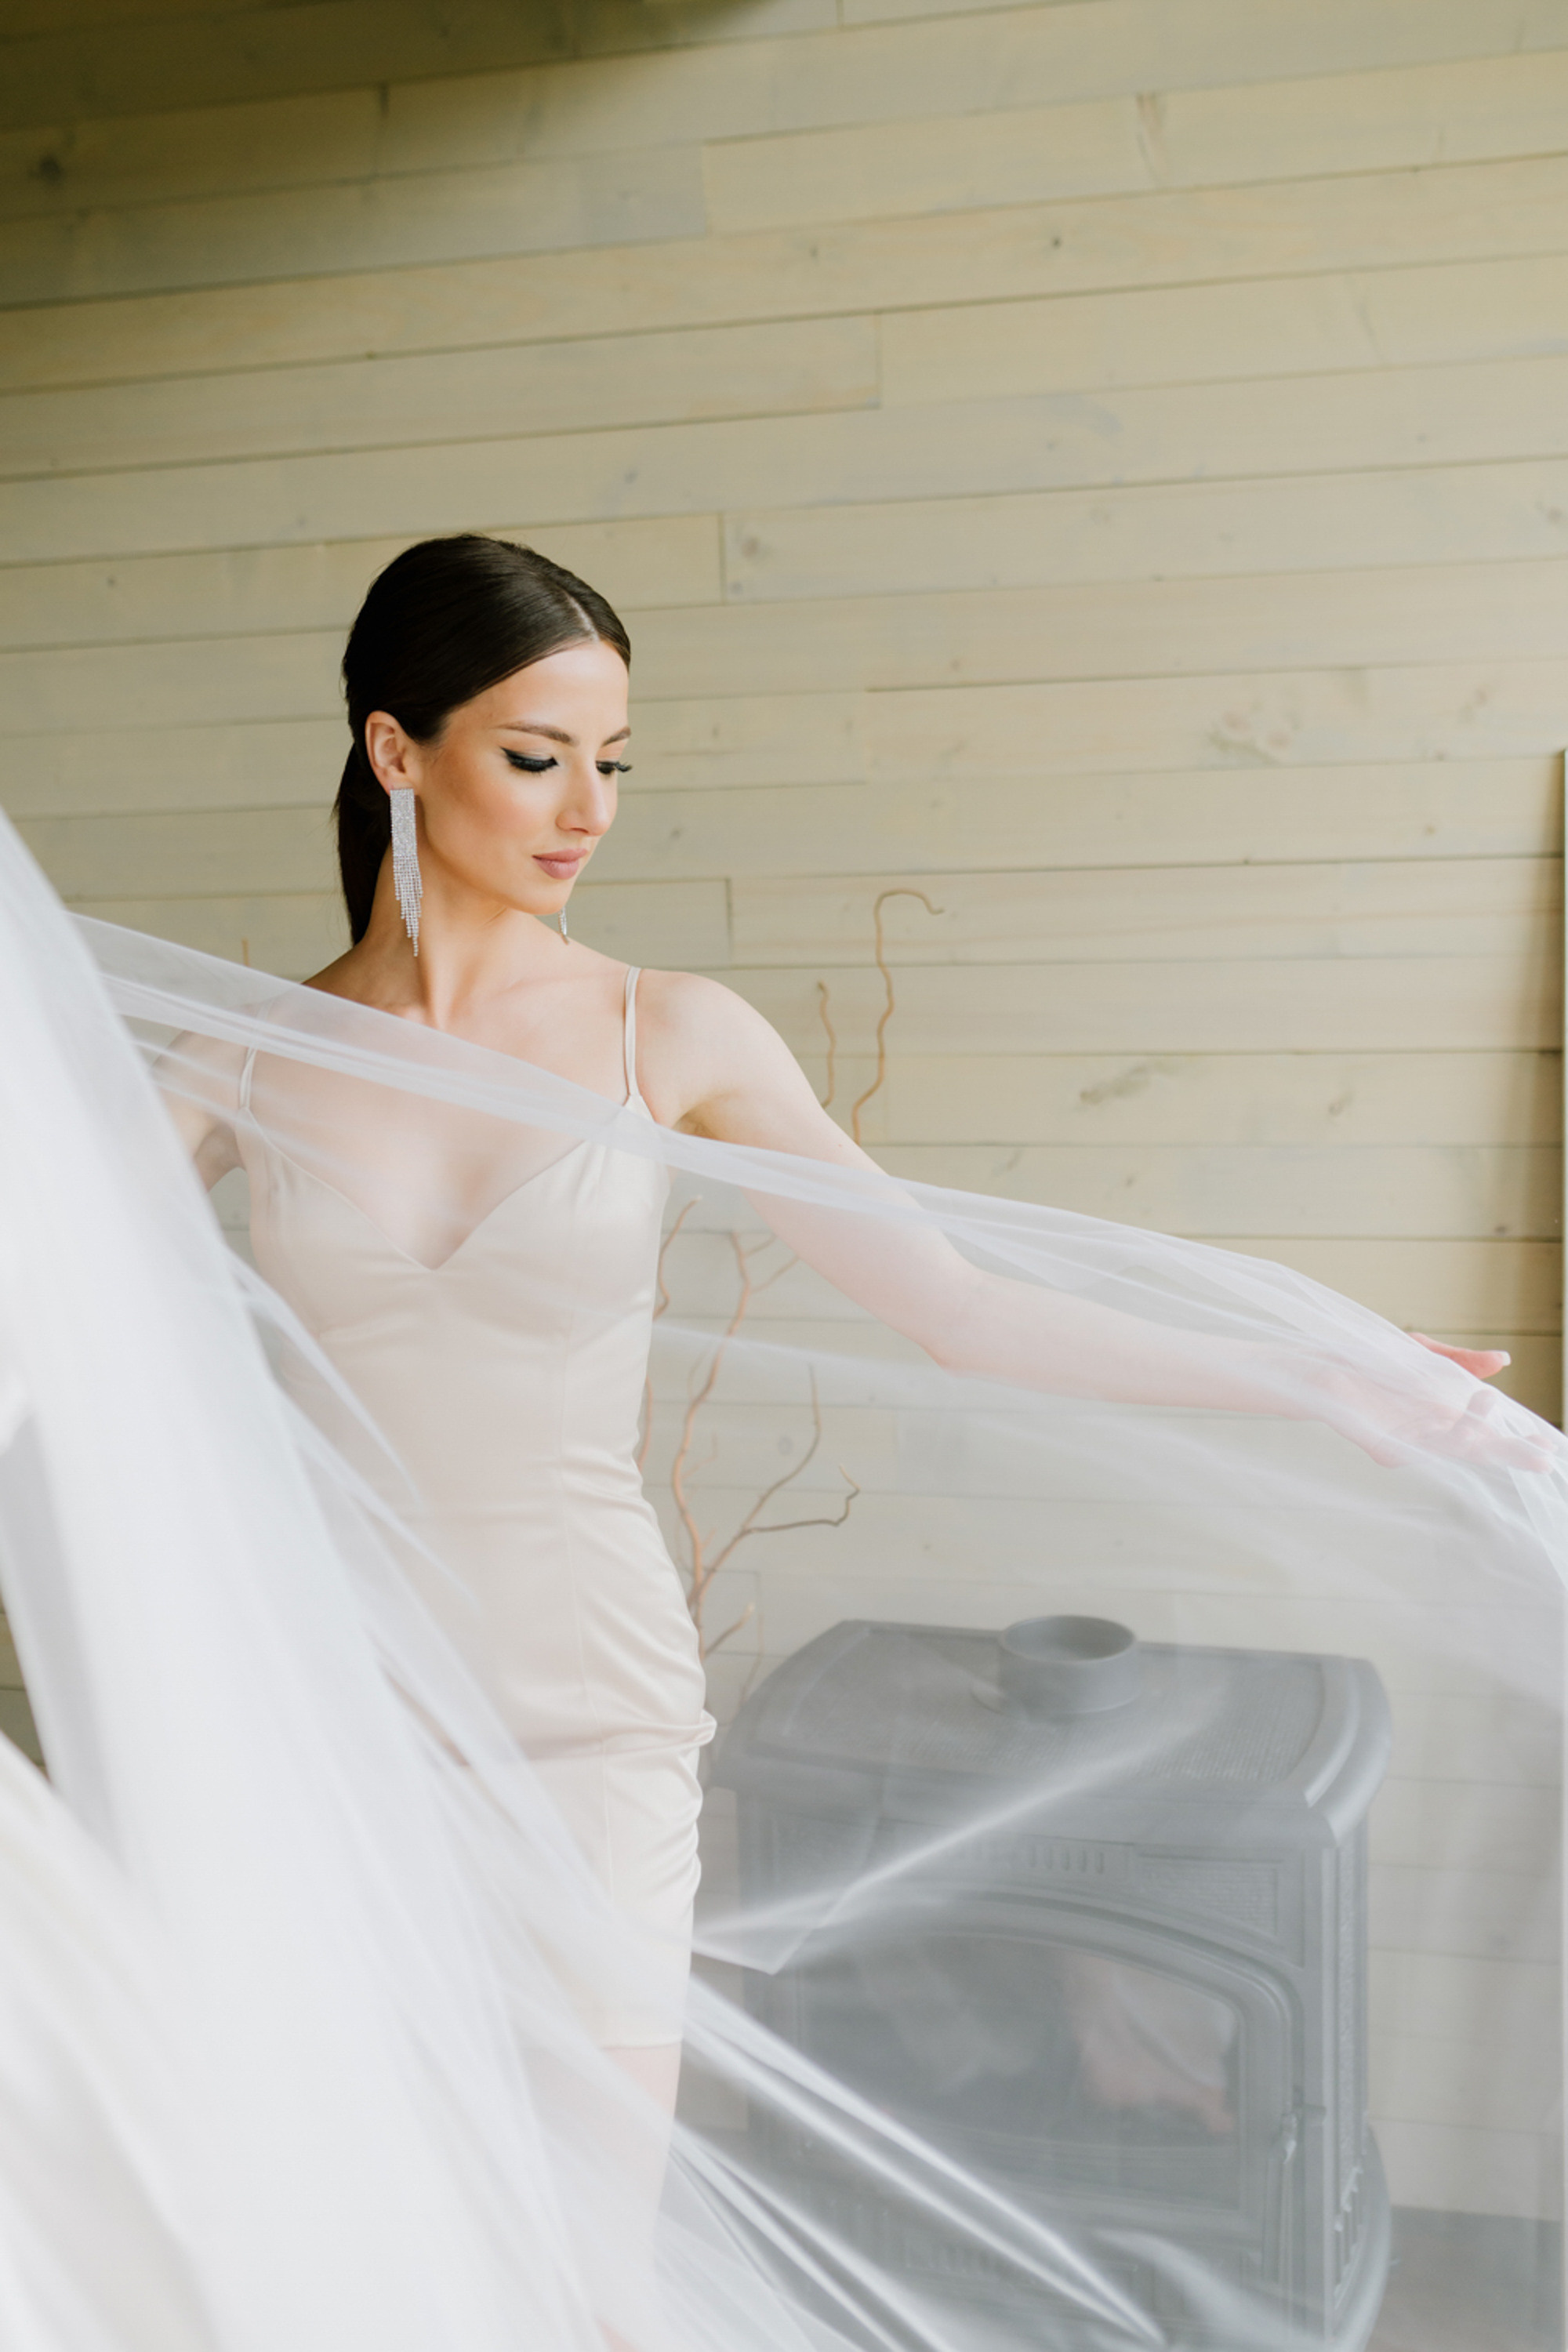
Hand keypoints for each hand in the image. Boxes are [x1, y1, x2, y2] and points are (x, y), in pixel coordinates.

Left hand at [1285, 1339, 1560, 1474]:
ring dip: (1472, 1429)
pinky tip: (1449, 1418)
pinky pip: (1414, 1448)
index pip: (1489, 1433)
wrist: (1320, 1365)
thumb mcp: (1424, 1355)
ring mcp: (1408, 1443)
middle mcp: (1430, 1435)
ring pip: (1449, 1447)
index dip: (1517, 1439)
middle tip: (1542, 1455)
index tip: (1547, 1444)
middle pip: (1478, 1450)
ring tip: (1488, 1402)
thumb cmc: (1372, 1364)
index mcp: (1445, 1416)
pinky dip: (1433, 1434)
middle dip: (1509, 1452)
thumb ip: (1462, 1363)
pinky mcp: (1383, 1446)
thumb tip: (1504, 1360)